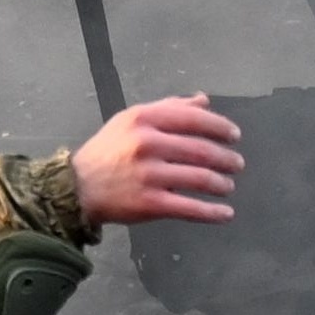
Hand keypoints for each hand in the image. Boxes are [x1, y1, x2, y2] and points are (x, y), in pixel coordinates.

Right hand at [72, 94, 243, 227]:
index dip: (220, 127)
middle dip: (226, 159)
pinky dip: (212, 212)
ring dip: (221, 184)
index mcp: (144, 119)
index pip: (193, 119)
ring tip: (228, 186)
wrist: (77, 186)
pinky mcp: (150, 204)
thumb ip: (169, 108)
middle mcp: (147, 144)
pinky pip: (190, 208)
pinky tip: (226, 214)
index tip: (235, 136)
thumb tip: (204, 100)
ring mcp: (149, 175)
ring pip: (200, 179)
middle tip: (237, 164)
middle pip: (201, 150)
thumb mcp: (131, 120)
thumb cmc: (109, 151)